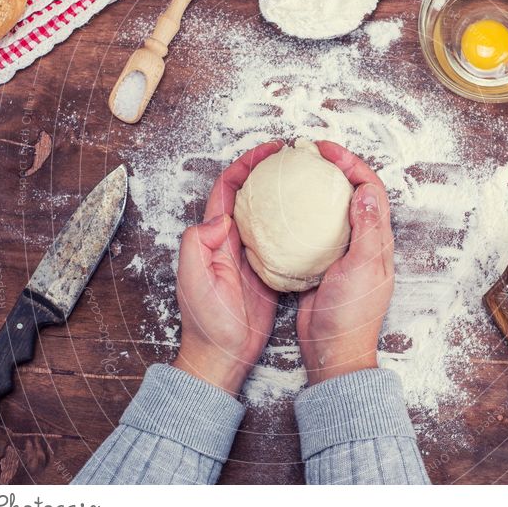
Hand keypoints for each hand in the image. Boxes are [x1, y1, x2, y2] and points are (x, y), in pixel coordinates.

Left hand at [173, 141, 283, 395]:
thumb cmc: (207, 322)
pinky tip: (313, 220)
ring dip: (282, 195)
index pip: (228, 189)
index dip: (246, 165)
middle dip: (268, 172)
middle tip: (294, 157)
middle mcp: (232, 241)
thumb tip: (221, 218)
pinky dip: (295, 225)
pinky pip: (282, 241)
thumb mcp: (194, 280)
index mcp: (214, 238)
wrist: (223, 355)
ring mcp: (251, 255)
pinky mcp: (268, 271)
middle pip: (250, 195)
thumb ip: (199, 245)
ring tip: (307, 179)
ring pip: (267, 215)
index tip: (269, 151)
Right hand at [297, 141, 394, 384]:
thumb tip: (365, 190)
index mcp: (377, 239)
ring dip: (318, 188)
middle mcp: (362, 241)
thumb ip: (366, 229)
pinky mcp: (321, 263)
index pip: (369, 189)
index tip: (327, 151)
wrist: (332, 349)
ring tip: (297, 173)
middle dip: (335, 168)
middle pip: (352, 193)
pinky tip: (283, 210)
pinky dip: (301, 215)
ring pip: (331, 209)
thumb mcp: (362, 268)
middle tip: (310, 153)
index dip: (352, 164)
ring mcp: (341, 252)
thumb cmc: (351, 313)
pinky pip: (312, 230)